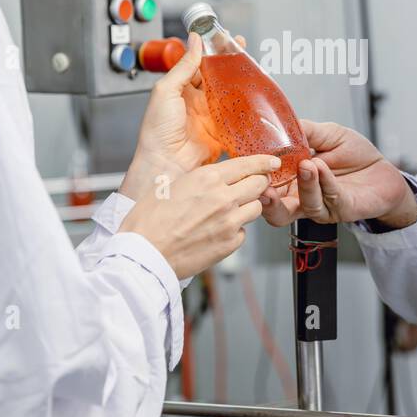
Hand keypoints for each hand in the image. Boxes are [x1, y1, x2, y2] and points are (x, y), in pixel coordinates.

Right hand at [119, 153, 277, 279]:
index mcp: (207, 178)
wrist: (144, 253)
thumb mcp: (172, 185)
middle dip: (257, 184)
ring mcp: (229, 222)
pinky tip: (217, 232)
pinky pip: (244, 232)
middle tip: (249, 187)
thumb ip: (200, 179)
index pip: (249, 164)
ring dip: (246, 207)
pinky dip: (236, 231)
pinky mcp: (230, 244)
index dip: (264, 163)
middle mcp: (223, 198)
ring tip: (227, 212)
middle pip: (260, 184)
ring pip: (256, 208)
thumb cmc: (149, 221)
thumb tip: (216, 177)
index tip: (272, 163)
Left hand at [120, 32, 248, 200]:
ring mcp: (210, 117)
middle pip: (217, 77)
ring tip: (252, 67)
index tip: (225, 37)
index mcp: (180, 90)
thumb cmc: (157, 131)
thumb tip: (194, 41)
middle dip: (230, 63)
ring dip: (240, 82)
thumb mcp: (166, 91)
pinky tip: (253, 98)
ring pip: (229, 95)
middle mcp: (196, 102)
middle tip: (242, 48)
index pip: (199, 64)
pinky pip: (236, 118)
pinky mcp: (221, 133)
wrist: (166, 165)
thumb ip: (183, 66)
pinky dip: (245, 108)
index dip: (212, 50)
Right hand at [257, 120, 416, 228]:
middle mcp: (302, 198)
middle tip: (263, 184)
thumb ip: (305, 131)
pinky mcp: (342, 209)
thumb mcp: (327, 134)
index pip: (266, 185)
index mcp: (292, 181)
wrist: (384, 171)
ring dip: (304, 184)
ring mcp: (322, 206)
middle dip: (267, 200)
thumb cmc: (355, 156)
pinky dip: (325, 181)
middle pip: (276, 210)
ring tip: (306, 164)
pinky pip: (330, 198)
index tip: (249, 164)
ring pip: (304, 205)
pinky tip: (322, 167)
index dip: (255, 178)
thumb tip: (281, 124)